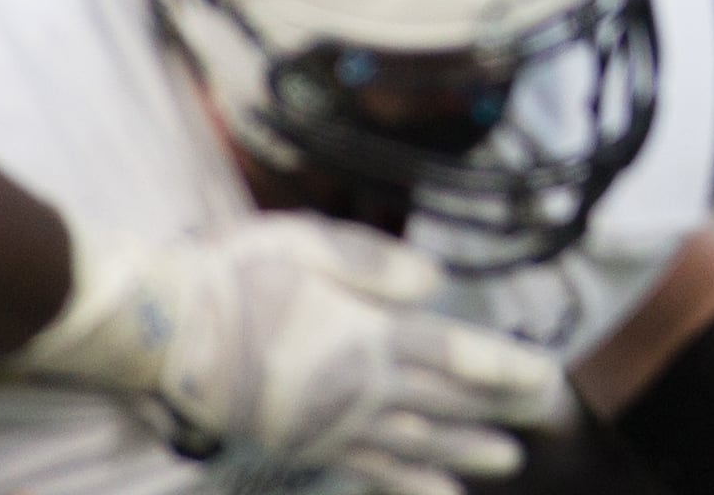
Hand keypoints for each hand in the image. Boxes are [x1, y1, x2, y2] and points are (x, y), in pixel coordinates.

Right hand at [18, 214, 563, 494]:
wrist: (163, 333)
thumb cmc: (233, 277)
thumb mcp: (307, 243)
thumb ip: (376, 264)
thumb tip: (436, 284)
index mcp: (369, 335)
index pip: (455, 355)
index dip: (506, 367)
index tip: (548, 374)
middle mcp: (361, 389)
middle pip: (448, 403)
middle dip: (501, 409)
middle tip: (550, 416)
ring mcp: (334, 424)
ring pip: (417, 443)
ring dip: (466, 450)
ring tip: (508, 459)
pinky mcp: (305, 444)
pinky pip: (370, 471)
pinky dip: (409, 484)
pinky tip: (438, 493)